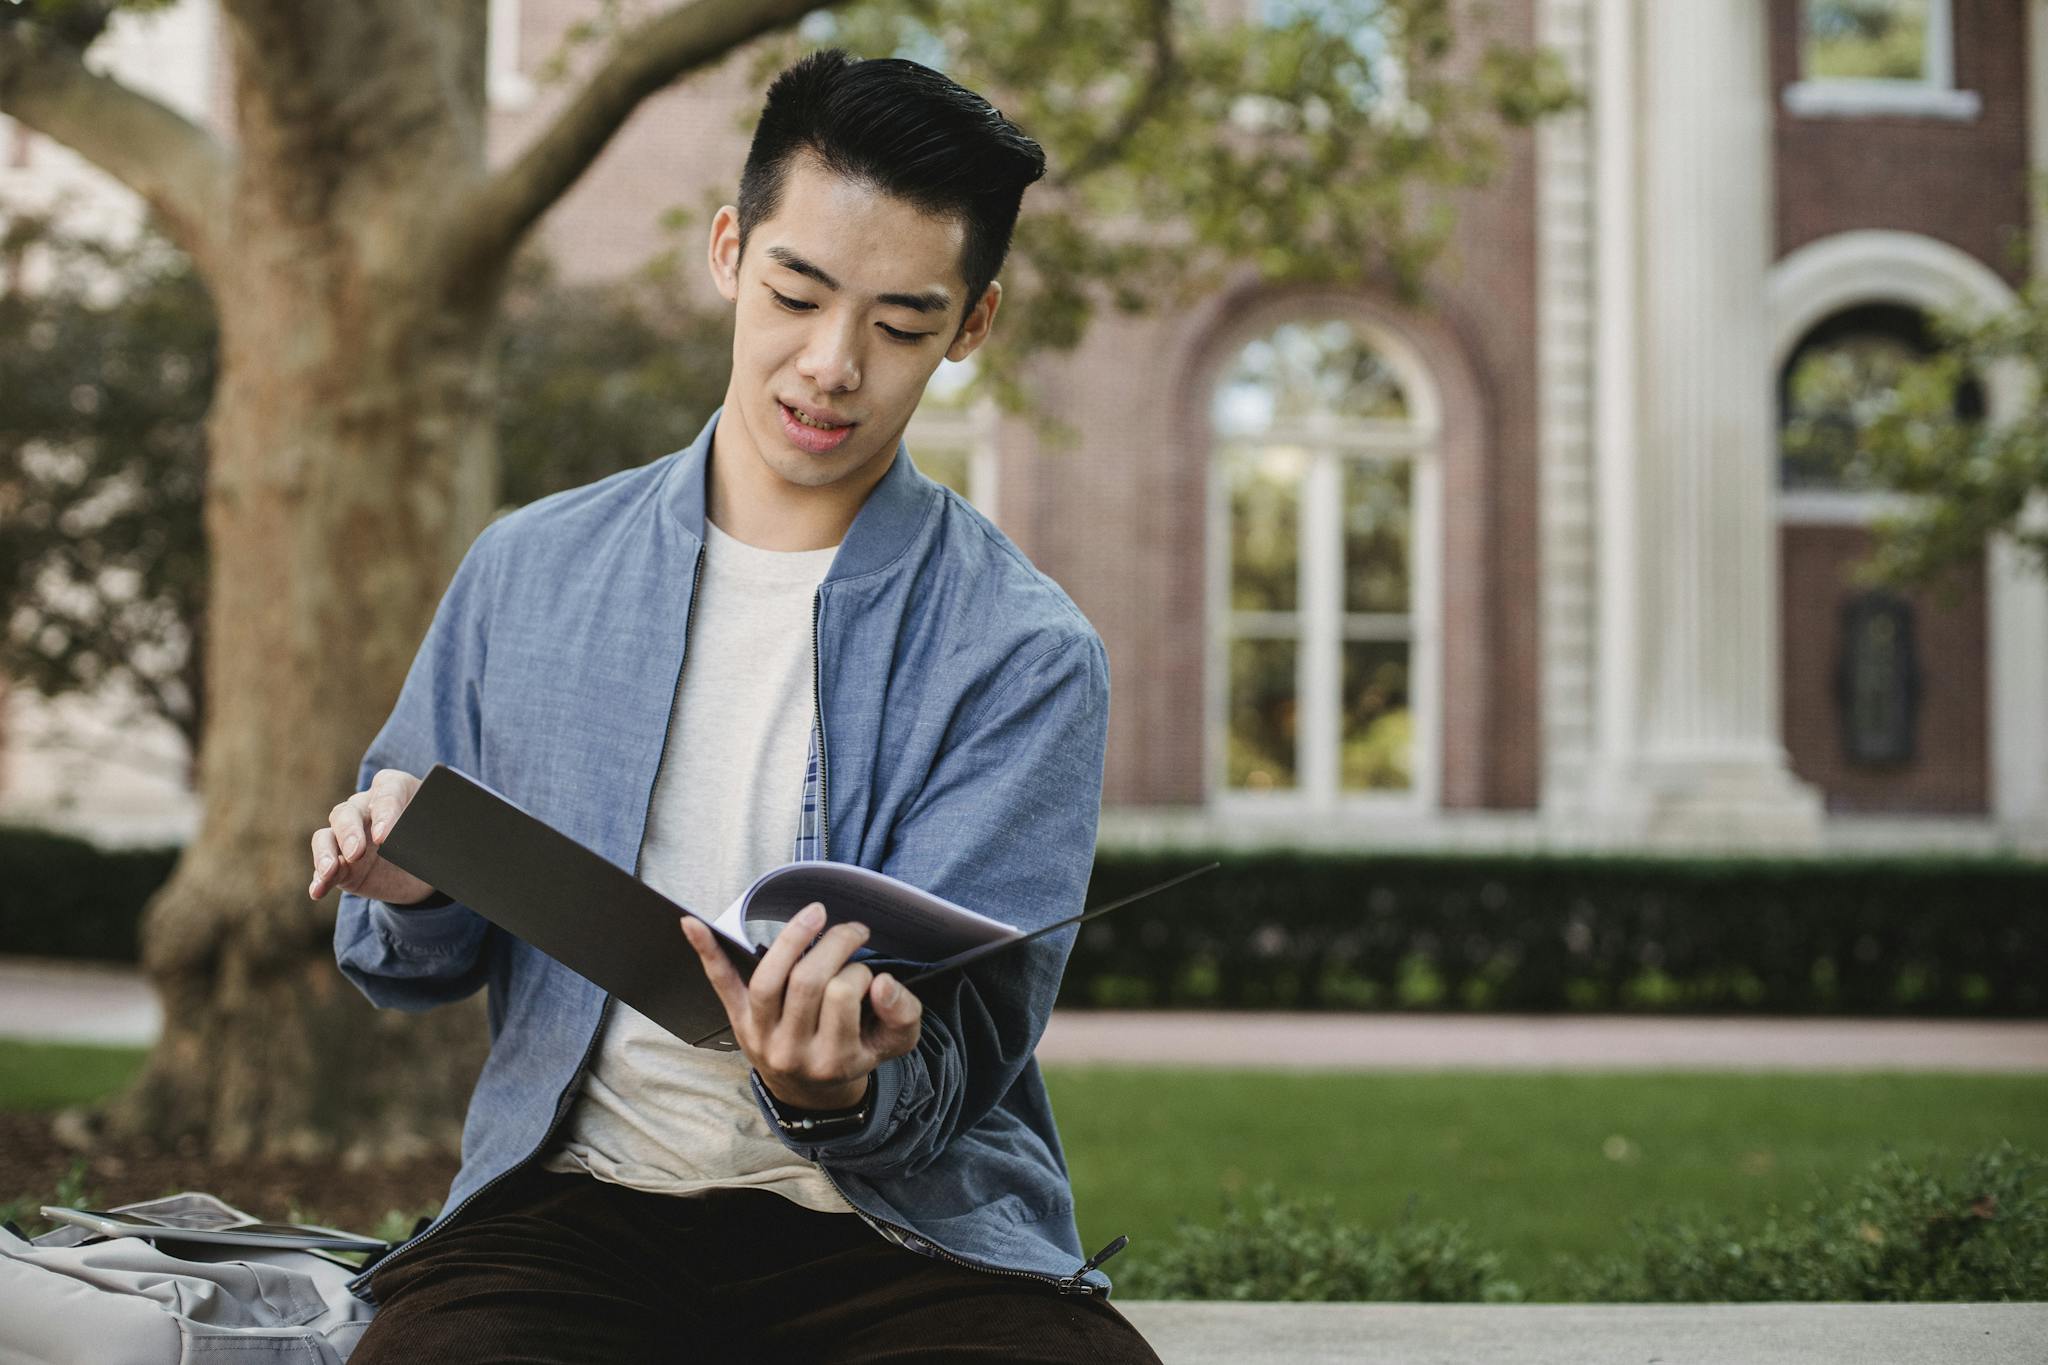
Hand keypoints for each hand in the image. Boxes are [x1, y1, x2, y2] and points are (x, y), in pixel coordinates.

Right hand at [307, 768, 434, 904]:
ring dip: (326, 853)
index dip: (384, 812)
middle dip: (350, 831)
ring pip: (328, 836)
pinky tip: (317, 891)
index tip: (385, 836)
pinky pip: (324, 867)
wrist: (427, 868)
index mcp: (395, 788)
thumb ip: (442, 828)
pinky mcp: (341, 862)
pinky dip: (319, 879)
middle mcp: (365, 807)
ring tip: (329, 871)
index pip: (387, 791)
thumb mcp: (445, 831)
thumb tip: (452, 837)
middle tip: (358, 852)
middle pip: (348, 812)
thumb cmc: (437, 837)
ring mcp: (349, 834)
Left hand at [682, 902, 922, 1111]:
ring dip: (792, 937)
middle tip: (853, 932)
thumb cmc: (855, 1053)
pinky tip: (691, 923)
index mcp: (832, 1059)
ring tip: (816, 915)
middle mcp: (791, 1051)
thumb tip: (883, 983)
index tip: (870, 972)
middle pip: (808, 981)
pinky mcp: (739, 1019)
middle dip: (835, 944)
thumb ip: (902, 1013)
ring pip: (769, 977)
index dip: (860, 971)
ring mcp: (759, 1035)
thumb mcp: (892, 1044)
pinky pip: (720, 984)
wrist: (810, 1089)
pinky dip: (707, 952)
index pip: (844, 996)